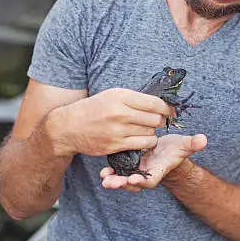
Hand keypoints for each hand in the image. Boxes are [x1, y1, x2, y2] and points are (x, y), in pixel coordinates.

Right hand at [45, 88, 173, 156]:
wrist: (68, 127)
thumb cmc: (93, 108)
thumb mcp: (111, 95)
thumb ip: (134, 98)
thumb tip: (158, 102)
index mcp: (120, 96)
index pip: (154, 102)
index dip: (167, 107)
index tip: (170, 110)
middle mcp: (120, 112)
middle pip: (155, 118)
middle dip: (161, 120)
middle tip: (160, 120)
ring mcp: (118, 130)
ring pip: (151, 132)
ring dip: (153, 132)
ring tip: (148, 129)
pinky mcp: (115, 145)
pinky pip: (142, 144)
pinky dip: (147, 142)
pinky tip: (143, 139)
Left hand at [99, 133, 206, 191]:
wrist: (167, 151)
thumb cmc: (176, 149)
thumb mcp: (185, 145)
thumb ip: (193, 144)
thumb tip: (203, 140)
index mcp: (158, 170)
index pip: (150, 179)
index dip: (142, 181)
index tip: (134, 179)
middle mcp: (145, 173)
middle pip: (132, 183)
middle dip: (121, 183)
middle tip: (111, 183)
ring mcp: (135, 170)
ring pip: (122, 178)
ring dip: (113, 179)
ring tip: (104, 178)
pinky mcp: (127, 164)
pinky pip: (117, 170)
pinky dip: (110, 172)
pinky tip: (102, 171)